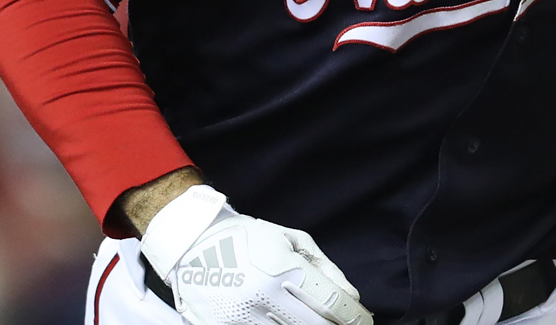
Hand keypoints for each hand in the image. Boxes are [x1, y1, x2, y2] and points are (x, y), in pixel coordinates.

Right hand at [140, 185, 373, 324]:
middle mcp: (263, 297)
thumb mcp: (291, 241)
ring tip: (314, 320)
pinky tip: (286, 322)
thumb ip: (325, 269)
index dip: (355, 317)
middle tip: (342, 324)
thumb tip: (352, 297)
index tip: (364, 320)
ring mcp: (241, 318)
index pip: (332, 303)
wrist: (191, 245)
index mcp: (282, 269)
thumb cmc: (247, 238)